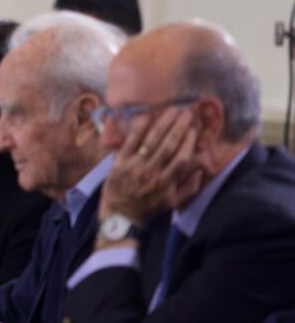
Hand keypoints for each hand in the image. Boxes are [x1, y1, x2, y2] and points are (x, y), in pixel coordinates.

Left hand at [100, 107, 203, 225]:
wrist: (121, 212)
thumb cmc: (150, 206)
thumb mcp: (174, 202)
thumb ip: (190, 187)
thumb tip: (201, 169)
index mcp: (166, 182)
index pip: (181, 159)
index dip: (189, 143)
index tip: (194, 129)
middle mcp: (152, 172)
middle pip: (168, 146)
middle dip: (179, 128)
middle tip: (186, 112)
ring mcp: (135, 166)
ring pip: (151, 141)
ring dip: (163, 124)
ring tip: (172, 110)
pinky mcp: (120, 161)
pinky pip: (130, 142)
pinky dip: (139, 129)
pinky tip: (147, 116)